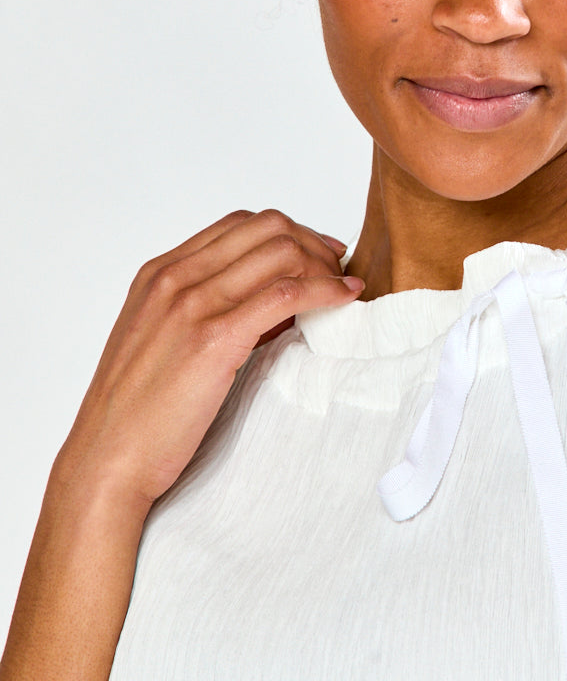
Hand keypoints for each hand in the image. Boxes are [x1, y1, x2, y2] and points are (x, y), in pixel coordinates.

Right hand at [51, 209, 362, 513]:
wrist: (108, 456)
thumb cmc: (137, 413)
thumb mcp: (164, 341)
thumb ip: (207, 311)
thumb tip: (273, 302)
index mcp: (159, 273)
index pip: (239, 225)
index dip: (289, 233)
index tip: (317, 254)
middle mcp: (175, 278)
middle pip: (266, 228)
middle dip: (312, 243)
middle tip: (335, 272)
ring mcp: (193, 304)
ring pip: (280, 252)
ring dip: (324, 266)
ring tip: (342, 290)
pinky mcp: (214, 338)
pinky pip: (286, 294)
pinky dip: (325, 290)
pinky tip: (344, 300)